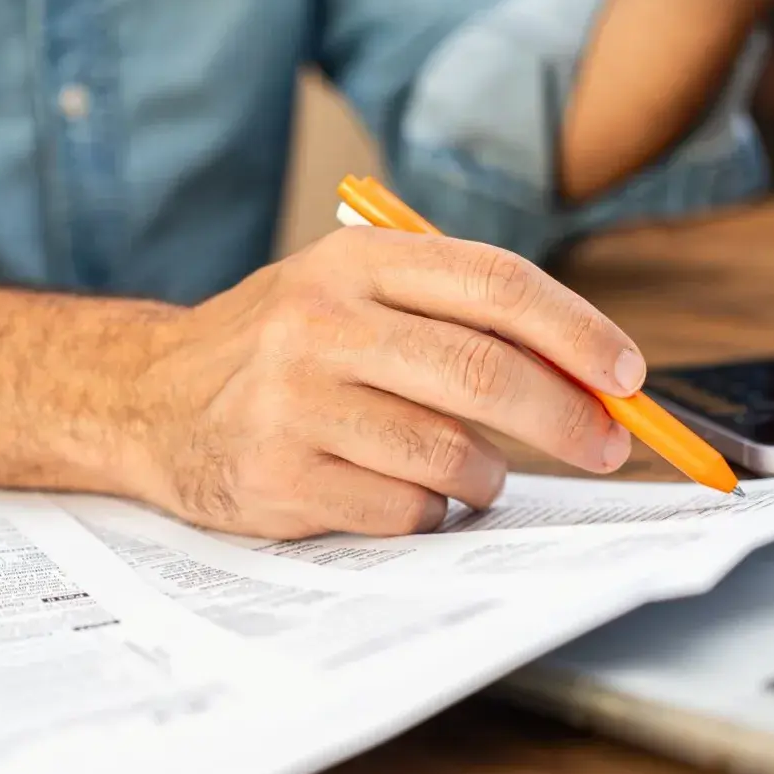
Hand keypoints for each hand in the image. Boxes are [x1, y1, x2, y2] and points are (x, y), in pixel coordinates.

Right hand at [129, 226, 645, 538]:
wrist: (146, 398)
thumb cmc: (278, 348)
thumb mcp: (348, 292)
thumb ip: (452, 313)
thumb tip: (589, 373)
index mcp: (353, 262)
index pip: (494, 284)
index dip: (576, 332)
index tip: (627, 375)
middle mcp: (321, 322)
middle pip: (483, 372)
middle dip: (566, 417)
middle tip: (606, 444)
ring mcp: (295, 402)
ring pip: (450, 451)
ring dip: (490, 475)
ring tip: (478, 472)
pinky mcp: (279, 476)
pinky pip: (403, 507)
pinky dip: (430, 511)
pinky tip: (407, 493)